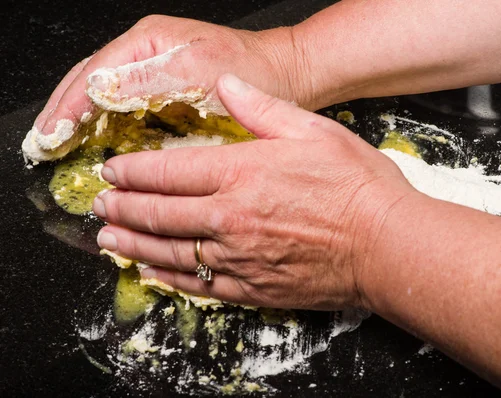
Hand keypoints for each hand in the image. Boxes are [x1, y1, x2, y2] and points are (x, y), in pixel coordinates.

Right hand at [33, 15, 312, 136]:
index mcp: (149, 41)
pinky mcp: (166, 94)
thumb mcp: (198, 72)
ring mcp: (154, 73)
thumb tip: (99, 92)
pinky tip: (97, 146)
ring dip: (80, 121)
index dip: (69, 104)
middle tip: (43, 143)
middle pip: (90, 81)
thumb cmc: (250, 70)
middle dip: (64, 112)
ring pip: (104, 96)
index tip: (52, 132)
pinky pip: (126, 110)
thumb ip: (148, 80)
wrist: (284, 77)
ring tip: (59, 146)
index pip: (94, 72)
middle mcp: (146, 54)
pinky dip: (107, 128)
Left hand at [92, 74, 417, 309]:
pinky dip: (169, 278)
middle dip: (123, 207)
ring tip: (110, 239)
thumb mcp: (314, 131)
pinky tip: (152, 272)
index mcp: (242, 173)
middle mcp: (231, 218)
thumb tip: (227, 86)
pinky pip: (199, 285)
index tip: (113, 170)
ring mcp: (239, 256)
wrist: (387, 246)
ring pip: (170, 252)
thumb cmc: (357, 187)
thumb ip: (263, 108)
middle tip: (101, 204)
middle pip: (160, 213)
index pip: (169, 171)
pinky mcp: (252, 287)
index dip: (133, 170)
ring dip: (134, 244)